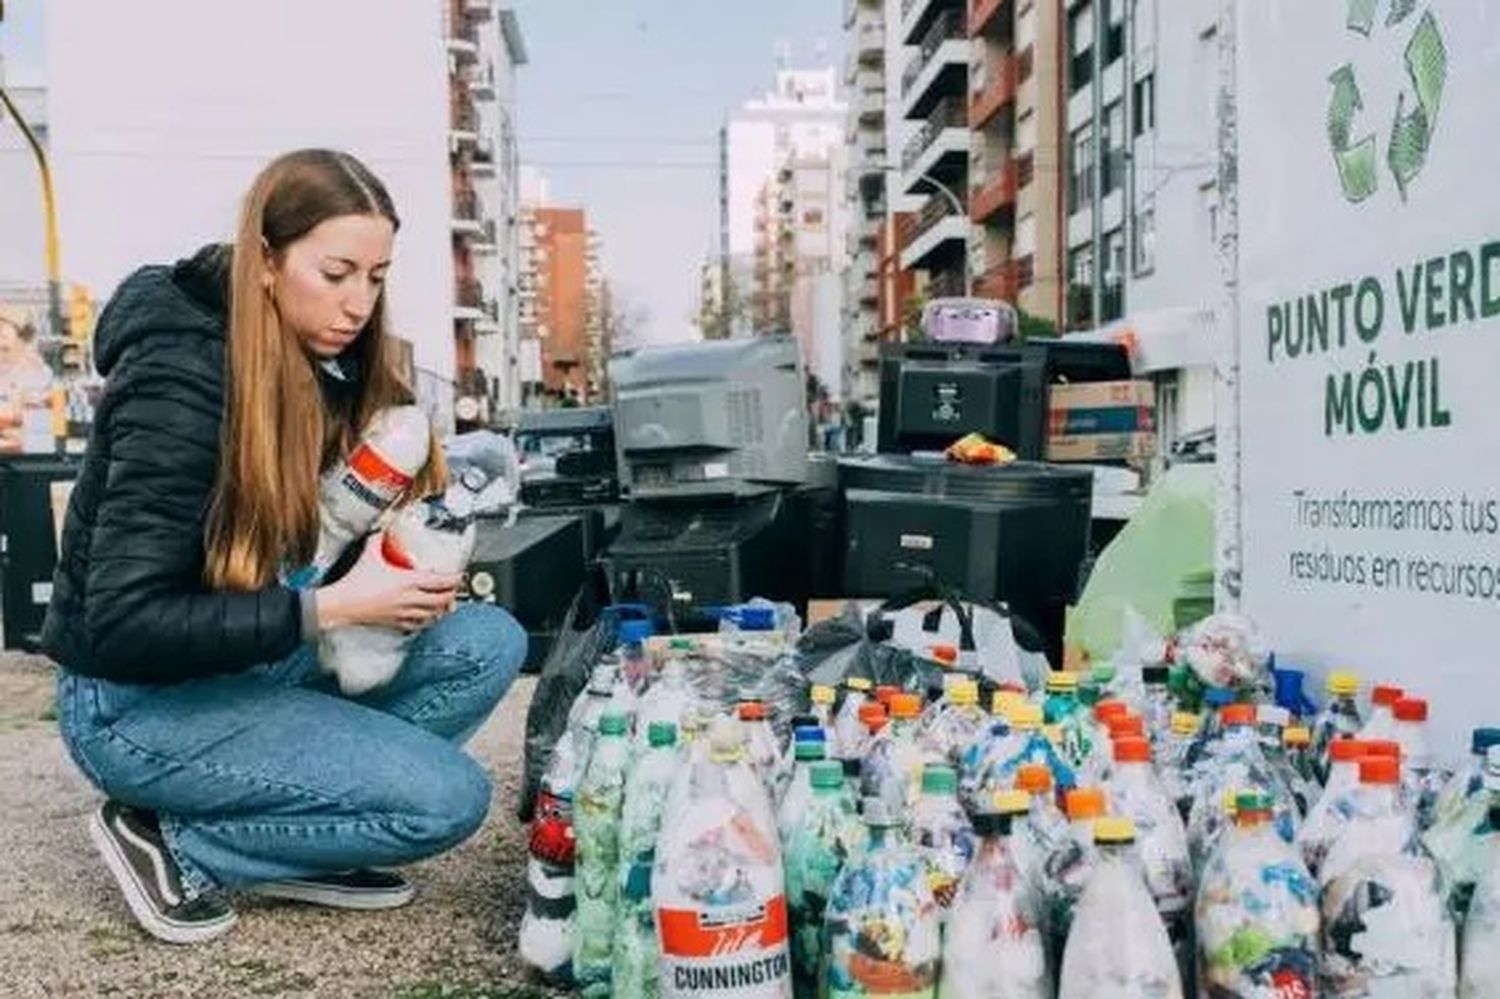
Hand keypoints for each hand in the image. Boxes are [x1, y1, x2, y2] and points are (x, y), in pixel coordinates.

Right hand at [315, 533, 459, 632]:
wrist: (343, 604)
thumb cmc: (356, 581)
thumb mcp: (370, 554)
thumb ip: (378, 538)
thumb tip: (383, 525)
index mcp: (408, 582)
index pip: (441, 582)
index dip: (454, 579)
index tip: (459, 575)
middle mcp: (410, 599)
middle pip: (442, 600)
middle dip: (452, 594)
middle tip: (455, 588)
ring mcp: (404, 613)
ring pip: (433, 614)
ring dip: (442, 609)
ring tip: (446, 603)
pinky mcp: (396, 622)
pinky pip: (418, 625)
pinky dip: (427, 621)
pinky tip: (428, 617)